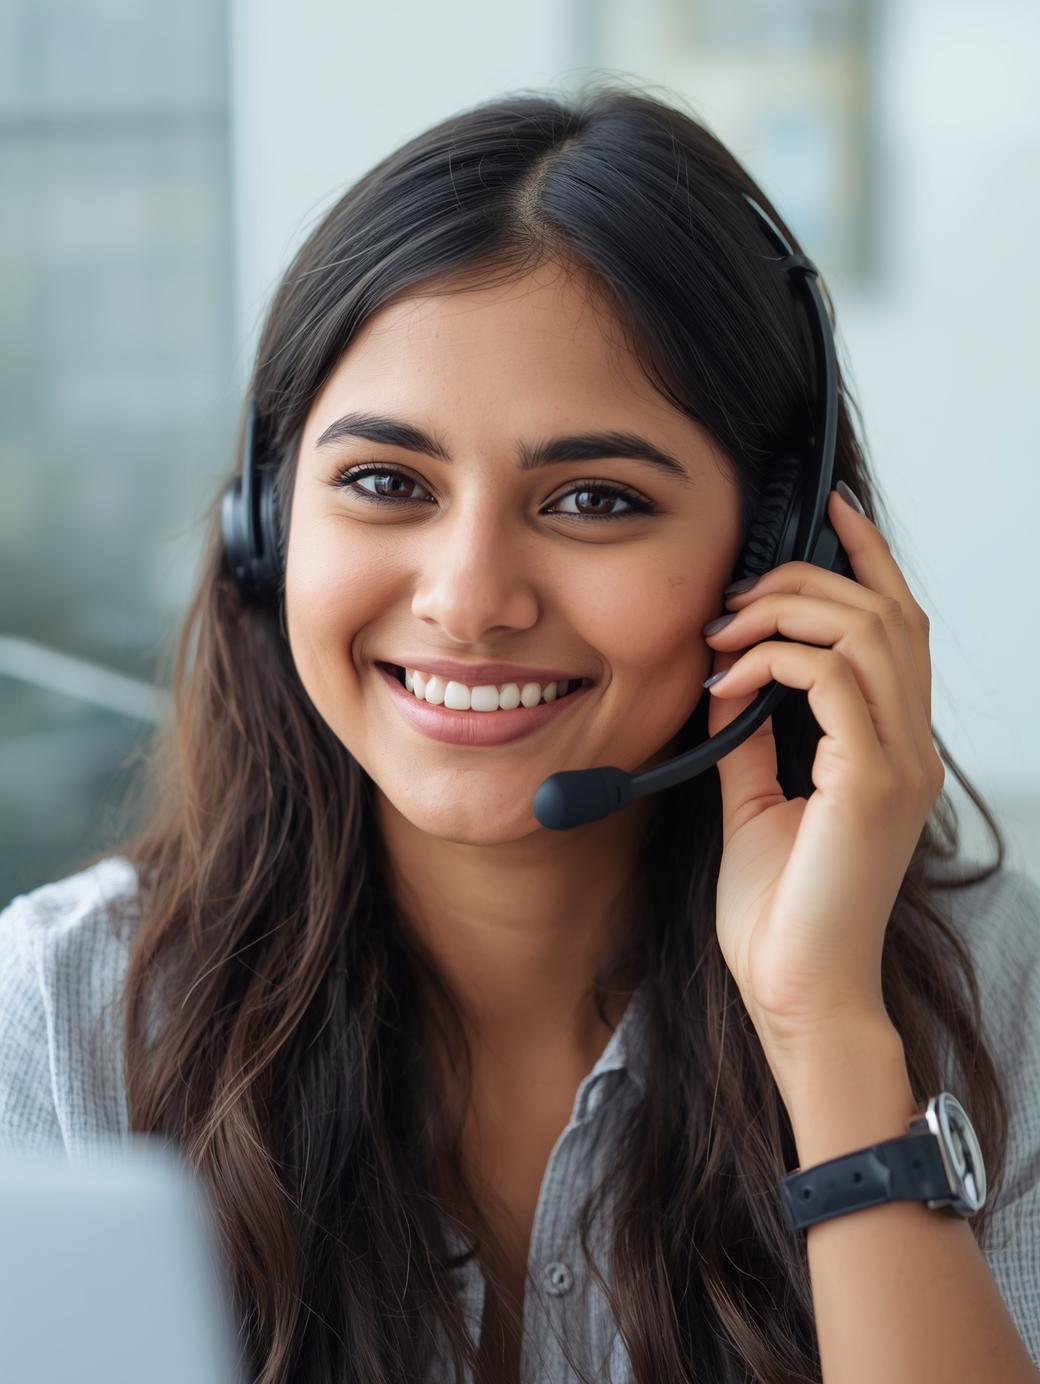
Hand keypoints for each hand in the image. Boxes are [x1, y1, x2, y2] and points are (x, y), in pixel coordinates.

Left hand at [702, 487, 944, 1052]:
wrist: (795, 994)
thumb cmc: (780, 913)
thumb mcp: (754, 802)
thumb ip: (752, 738)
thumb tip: (729, 684)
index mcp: (889, 747)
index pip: (896, 627)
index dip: (867, 558)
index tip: (824, 513)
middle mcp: (908, 747)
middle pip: (887, 613)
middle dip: (807, 578)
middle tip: (734, 596)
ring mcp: (899, 763)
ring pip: (870, 632)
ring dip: (788, 612)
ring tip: (724, 633)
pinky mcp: (872, 784)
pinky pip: (835, 681)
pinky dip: (774, 664)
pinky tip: (726, 687)